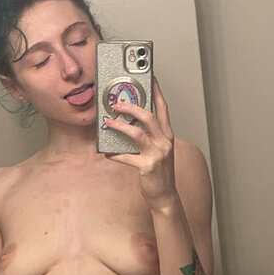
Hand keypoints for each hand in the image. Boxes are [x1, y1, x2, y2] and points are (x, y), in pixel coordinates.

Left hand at [104, 78, 176, 210]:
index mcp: (167, 136)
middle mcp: (164, 142)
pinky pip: (127, 157)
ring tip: (108, 122)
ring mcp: (157, 154)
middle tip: (117, 104)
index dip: (156, 92)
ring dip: (120, 126)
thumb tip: (128, 123)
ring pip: (138, 133)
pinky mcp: (148, 167)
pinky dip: (115, 154)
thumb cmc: (159, 172)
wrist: (165, 196)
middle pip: (149, 117)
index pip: (163, 109)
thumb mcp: (157, 150)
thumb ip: (148, 136)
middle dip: (132, 107)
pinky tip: (107, 152)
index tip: (149, 79)